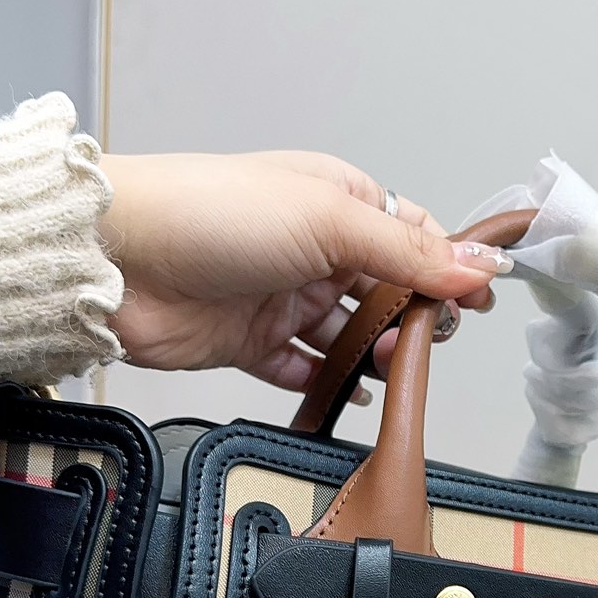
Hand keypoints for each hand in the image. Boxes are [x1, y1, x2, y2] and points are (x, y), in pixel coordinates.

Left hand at [97, 150, 509, 394]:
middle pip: (385, 290)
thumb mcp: (328, 222)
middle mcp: (313, 246)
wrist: (116, 258)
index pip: (413, 234)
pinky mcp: (249, 341)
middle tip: (425, 344)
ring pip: (348, 334)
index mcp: (336, 200)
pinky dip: (327, 385)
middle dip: (412, 318)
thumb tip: (480, 265)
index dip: (449, 268)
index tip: (478, 302)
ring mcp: (281, 295)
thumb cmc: (214, 215)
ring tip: (389, 370)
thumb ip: (408, 250)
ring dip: (374, 355)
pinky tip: (351, 397)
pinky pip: (302, 369)